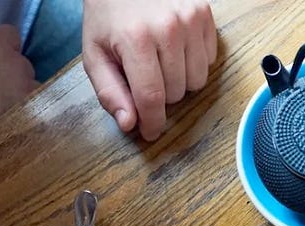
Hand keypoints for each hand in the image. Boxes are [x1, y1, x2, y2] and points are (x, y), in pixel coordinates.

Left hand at [82, 0, 217, 140]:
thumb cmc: (107, 14)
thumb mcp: (95, 52)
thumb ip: (109, 91)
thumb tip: (130, 124)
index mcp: (136, 39)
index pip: (152, 98)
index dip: (153, 122)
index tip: (150, 132)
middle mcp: (168, 28)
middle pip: (176, 93)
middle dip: (161, 96)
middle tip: (145, 77)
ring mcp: (190, 19)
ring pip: (197, 82)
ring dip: (180, 82)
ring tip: (161, 63)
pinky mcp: (204, 13)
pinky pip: (209, 61)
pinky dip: (193, 64)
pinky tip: (176, 50)